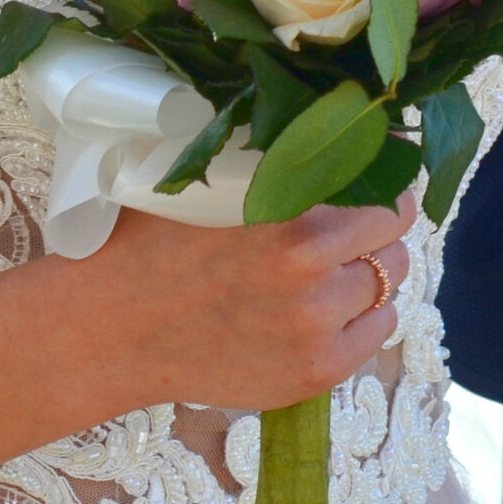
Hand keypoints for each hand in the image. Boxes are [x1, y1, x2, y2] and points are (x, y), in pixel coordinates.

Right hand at [86, 195, 413, 412]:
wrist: (107, 331)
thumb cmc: (147, 245)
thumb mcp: (209, 183)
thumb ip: (275, 164)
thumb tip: (335, 132)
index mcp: (289, 218)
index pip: (383, 190)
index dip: (380, 181)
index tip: (372, 178)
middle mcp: (312, 273)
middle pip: (395, 238)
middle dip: (379, 227)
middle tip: (350, 227)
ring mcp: (316, 328)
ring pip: (390, 284)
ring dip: (371, 271)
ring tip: (333, 268)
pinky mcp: (315, 371)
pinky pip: (378, 332)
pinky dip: (364, 316)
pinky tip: (330, 308)